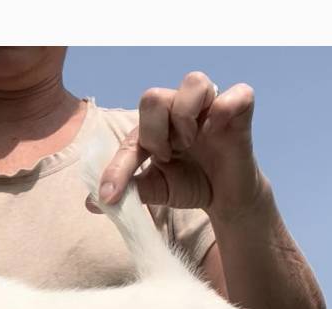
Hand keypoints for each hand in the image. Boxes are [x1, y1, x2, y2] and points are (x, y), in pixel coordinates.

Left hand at [96, 72, 265, 216]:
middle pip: (153, 96)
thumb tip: (91, 203)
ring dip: (185, 118)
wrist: (224, 199)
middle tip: (166, 157)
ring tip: (190, 144)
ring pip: (194, 82)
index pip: (131, 134)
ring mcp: (209, 106)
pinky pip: (237, 92)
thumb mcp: (156, 190)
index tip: (111, 195)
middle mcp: (179, 108)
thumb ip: (129, 190)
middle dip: (154, 133)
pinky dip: (224, 109)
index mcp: (155, 125)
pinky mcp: (240, 110)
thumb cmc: (189, 185)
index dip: (118, 166)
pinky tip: (216, 131)